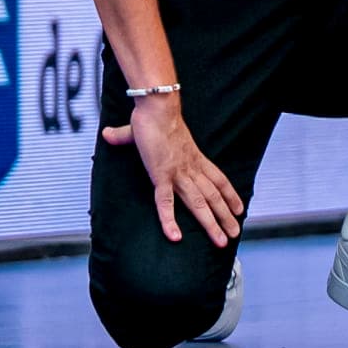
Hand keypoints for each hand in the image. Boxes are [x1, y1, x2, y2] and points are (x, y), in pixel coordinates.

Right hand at [99, 96, 242, 246]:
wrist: (157, 106)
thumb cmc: (153, 115)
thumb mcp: (144, 130)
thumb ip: (125, 135)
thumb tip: (107, 134)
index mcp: (193, 157)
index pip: (218, 179)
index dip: (230, 194)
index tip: (239, 208)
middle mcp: (190, 168)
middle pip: (212, 196)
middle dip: (225, 216)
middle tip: (235, 233)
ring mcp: (178, 173)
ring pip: (198, 204)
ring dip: (211, 223)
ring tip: (221, 240)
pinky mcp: (162, 175)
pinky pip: (166, 202)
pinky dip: (170, 220)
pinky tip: (174, 236)